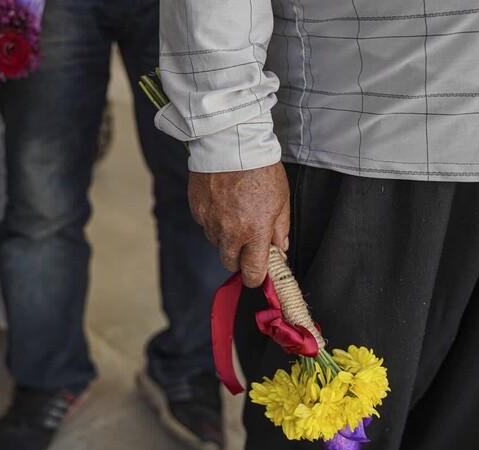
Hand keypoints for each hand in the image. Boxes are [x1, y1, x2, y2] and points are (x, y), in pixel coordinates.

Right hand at [189, 162, 289, 287]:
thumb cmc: (261, 169)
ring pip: (216, 243)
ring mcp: (210, 222)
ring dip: (225, 237)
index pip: (253, 272)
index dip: (256, 277)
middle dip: (239, 259)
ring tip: (235, 214)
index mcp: (254, 232)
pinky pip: (205, 224)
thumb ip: (280, 228)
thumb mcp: (281, 199)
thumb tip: (279, 248)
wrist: (231, 144)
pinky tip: (222, 202)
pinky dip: (214, 219)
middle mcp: (230, 233)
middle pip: (230, 263)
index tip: (258, 275)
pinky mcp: (197, 210)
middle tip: (248, 244)